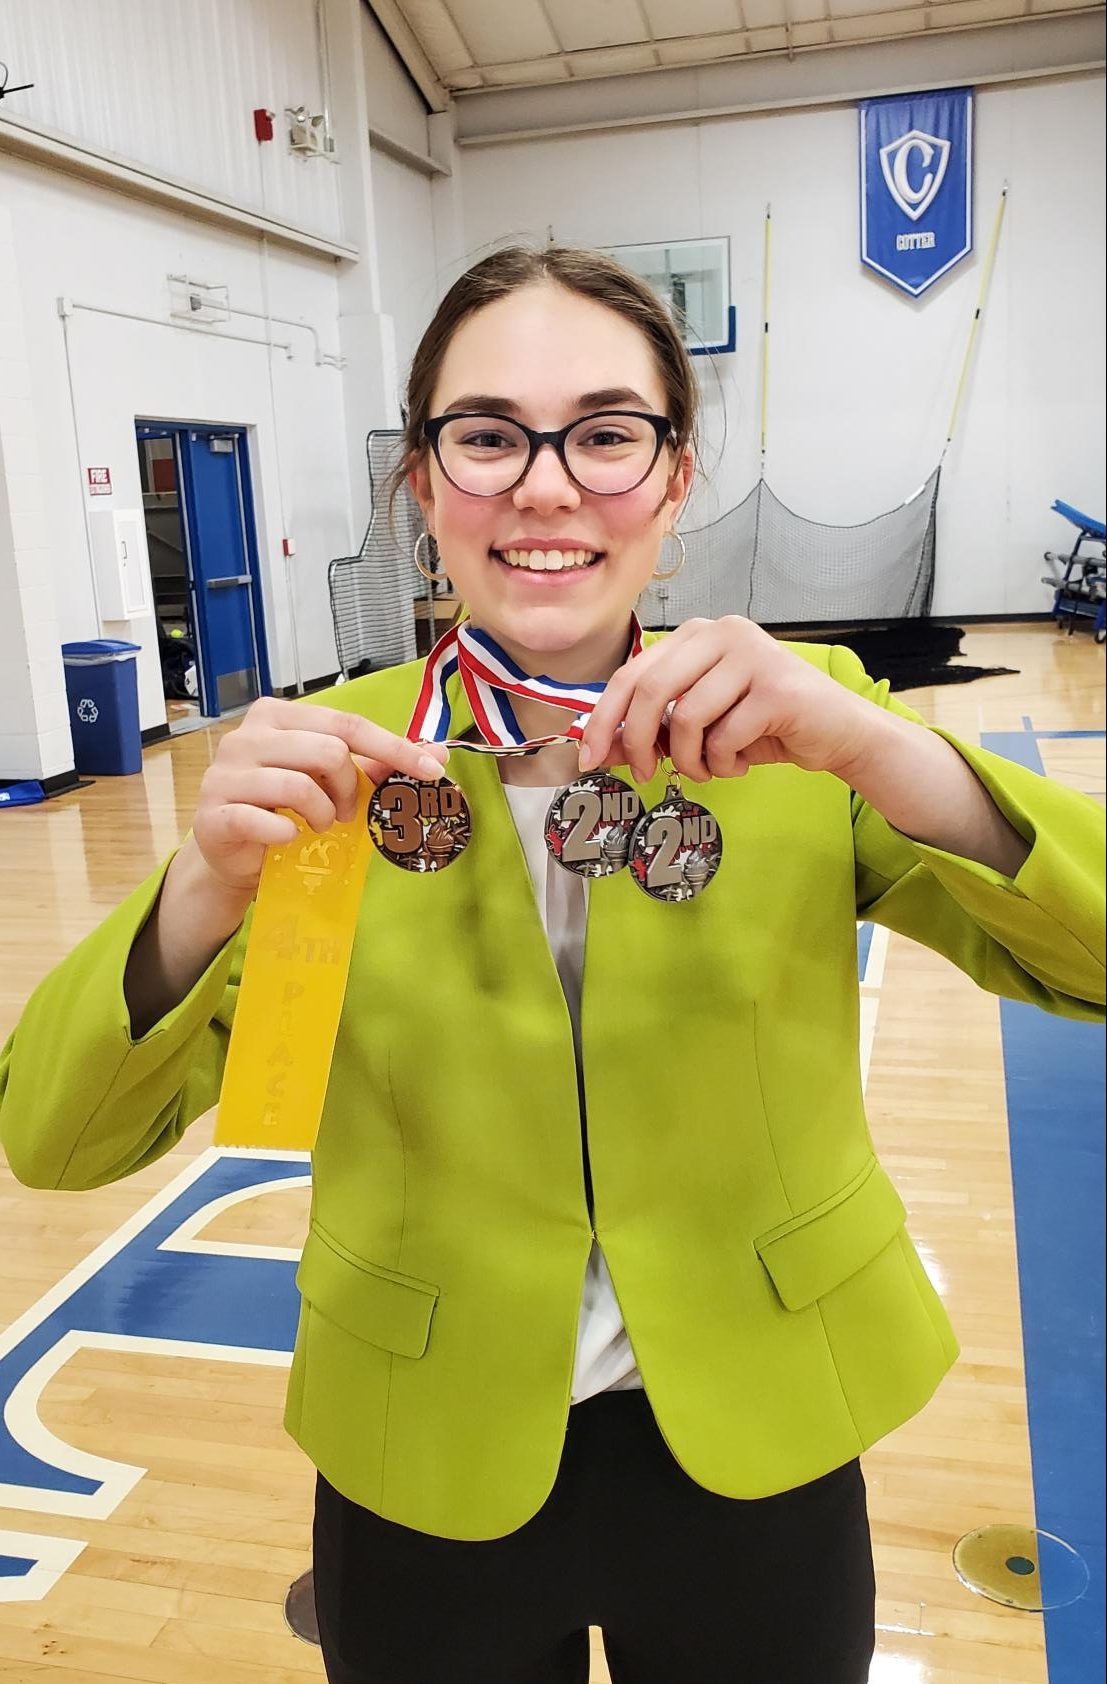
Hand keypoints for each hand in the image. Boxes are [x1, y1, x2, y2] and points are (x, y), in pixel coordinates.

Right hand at [191, 696, 448, 896]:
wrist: (234, 855)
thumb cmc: (283, 809)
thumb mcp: (330, 782)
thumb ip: (376, 765)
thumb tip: (438, 754)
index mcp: (276, 716)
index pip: (347, 724)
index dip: (393, 747)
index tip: (431, 770)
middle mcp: (247, 736)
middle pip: (328, 751)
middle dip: (350, 788)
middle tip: (347, 813)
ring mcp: (226, 773)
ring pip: (300, 786)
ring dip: (322, 814)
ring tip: (318, 825)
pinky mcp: (214, 812)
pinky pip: (266, 821)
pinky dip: (288, 834)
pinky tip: (287, 837)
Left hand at [579, 616, 877, 784]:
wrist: (836, 732)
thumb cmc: (765, 725)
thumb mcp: (699, 726)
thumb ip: (651, 731)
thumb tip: (598, 749)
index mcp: (697, 635)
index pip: (631, 673)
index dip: (604, 718)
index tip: (590, 757)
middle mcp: (722, 633)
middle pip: (650, 690)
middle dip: (636, 742)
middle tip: (644, 774)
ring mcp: (751, 655)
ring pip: (686, 718)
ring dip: (689, 759)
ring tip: (710, 768)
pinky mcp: (776, 688)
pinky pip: (723, 737)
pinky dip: (724, 764)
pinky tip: (742, 762)